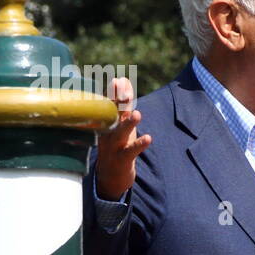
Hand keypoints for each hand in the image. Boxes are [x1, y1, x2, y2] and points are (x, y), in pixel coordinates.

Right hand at [95, 76, 150, 199]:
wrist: (110, 176)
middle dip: (117, 102)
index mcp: (107, 122)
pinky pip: (130, 151)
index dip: (114, 93)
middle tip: (121, 90)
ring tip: (137, 114)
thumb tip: (123, 79)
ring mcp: (113, 146)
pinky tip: (148, 138)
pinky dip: (138, 144)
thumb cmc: (117, 143)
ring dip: (128, 124)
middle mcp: (108, 132)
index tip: (119, 79)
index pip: (110, 104)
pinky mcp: (122, 159)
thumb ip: (124, 102)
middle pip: (112, 115)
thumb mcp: (121, 122)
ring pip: (119, 133)